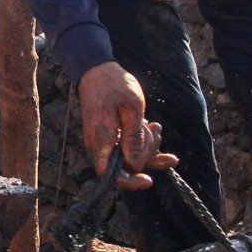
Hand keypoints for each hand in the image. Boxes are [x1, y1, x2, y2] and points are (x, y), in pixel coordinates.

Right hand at [78, 61, 177, 189]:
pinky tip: (155, 130)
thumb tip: (136, 166)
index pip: (112, 175)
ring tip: (155, 124)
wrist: (96, 70)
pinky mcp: (109, 135)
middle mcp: (99, 144)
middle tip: (155, 126)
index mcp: (102, 139)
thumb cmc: (114, 84)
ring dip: (147, 144)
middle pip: (126, 165)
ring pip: (128, 154)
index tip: (149, 180)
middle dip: (147, 152)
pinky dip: (142, 140)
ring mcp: (103, 140)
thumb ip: (134, 139)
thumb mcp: (132, 108)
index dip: (130, 181)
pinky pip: (126, 145)